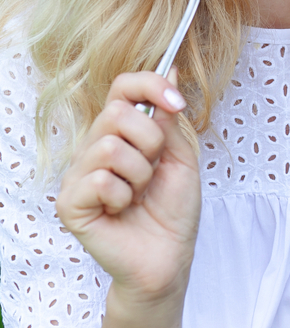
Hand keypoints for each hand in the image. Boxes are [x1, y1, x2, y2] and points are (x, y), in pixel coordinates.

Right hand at [57, 69, 200, 307]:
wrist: (168, 257)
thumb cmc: (173, 210)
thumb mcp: (181, 158)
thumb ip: (169, 119)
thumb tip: (170, 70)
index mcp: (121, 133)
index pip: (122, 87)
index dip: (149, 85)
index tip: (177, 101)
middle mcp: (94, 148)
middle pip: (117, 112)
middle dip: (152, 142)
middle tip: (155, 171)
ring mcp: (78, 174)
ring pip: (110, 146)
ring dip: (140, 174)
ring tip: (139, 195)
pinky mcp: (70, 202)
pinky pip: (99, 180)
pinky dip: (123, 197)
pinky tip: (122, 211)